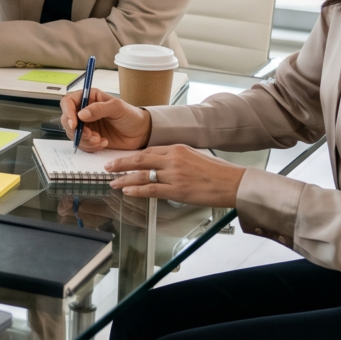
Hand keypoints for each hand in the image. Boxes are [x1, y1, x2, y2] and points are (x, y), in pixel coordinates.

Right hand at [60, 88, 151, 151]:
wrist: (140, 133)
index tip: (75, 124)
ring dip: (85, 140)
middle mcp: (84, 111)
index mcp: (89, 98)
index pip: (68, 102)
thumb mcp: (117, 108)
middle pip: (67, 120)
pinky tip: (103, 143)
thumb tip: (81, 114)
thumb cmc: (131, 116)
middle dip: (77, 131)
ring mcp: (86, 125)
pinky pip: (81, 144)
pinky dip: (90, 146)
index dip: (68, 112)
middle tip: (91, 135)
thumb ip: (99, 109)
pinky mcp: (89, 138)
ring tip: (100, 140)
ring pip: (73, 134)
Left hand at [104, 145, 246, 207]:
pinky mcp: (178, 190)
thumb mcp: (194, 156)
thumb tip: (160, 164)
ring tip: (113, 182)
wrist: (233, 182)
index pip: (148, 151)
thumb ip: (176, 158)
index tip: (120, 159)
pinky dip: (137, 190)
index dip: (131, 156)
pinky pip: (152, 189)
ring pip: (142, 175)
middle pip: (140, 160)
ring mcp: (174, 175)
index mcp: (177, 148)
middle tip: (107, 167)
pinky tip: (127, 190)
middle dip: (121, 164)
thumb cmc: (217, 172)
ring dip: (125, 178)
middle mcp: (173, 159)